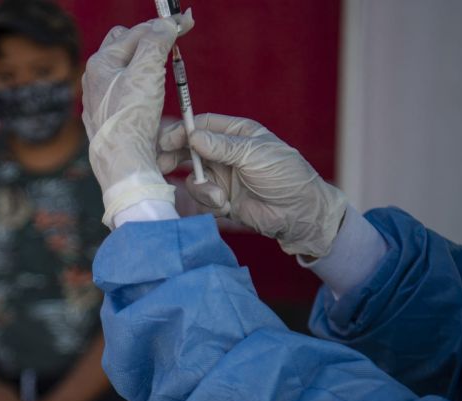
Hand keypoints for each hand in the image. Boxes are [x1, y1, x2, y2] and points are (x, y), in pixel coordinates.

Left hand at [82, 12, 193, 226]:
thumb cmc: (132, 118)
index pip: (136, 32)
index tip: (186, 23)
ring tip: (162, 68)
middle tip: (170, 44)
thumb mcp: (147, 72)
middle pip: (124, 46)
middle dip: (147, 42)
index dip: (164, 26)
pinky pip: (125, 95)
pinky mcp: (108, 120)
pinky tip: (150, 97)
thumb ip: (156, 42)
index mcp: (101, 62)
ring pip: (124, 71)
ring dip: (143, 65)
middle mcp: (95, 79)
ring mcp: (99, 101)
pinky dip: (140, 89)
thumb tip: (165, 24)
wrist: (123, 163)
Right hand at [158, 113, 346, 256]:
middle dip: (176, 156)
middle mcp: (226, 153)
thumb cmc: (286, 176)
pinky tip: (226, 206)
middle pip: (190, 149)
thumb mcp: (255, 155)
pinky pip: (202, 198)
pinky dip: (210, 203)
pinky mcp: (221, 198)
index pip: (203, 125)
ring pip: (194, 177)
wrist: (298, 214)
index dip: (184, 131)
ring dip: (202, 188)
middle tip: (162, 163)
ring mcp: (222, 176)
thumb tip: (193, 137)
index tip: (168, 140)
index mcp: (238, 133)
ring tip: (218, 198)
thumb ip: (222, 146)